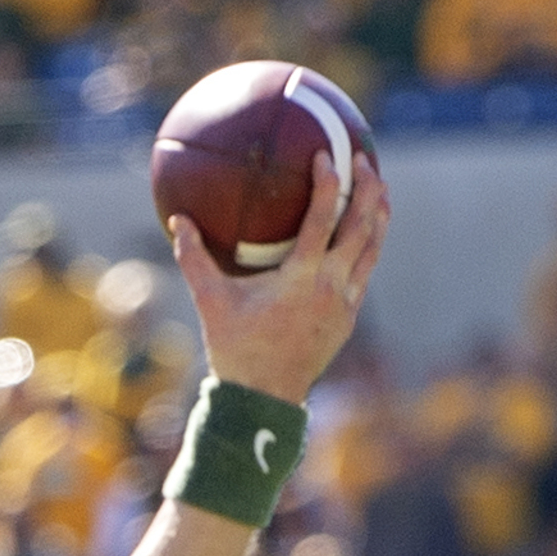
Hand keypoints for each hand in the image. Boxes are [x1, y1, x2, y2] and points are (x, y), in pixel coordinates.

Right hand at [168, 153, 387, 409]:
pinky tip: (365, 235)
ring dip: (378, 215)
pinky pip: (364, 273)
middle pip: (361, 226)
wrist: (263, 400)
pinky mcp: (348, 319)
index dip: (328, 182)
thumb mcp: (210, 302)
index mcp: (302, 278)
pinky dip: (368, 247)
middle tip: (362, 157)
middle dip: (367, 187)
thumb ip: (194, 259)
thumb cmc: (234, 349)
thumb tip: (176, 220)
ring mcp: (345, 304)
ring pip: (372, 249)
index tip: (324, 154)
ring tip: (380, 189)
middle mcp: (331, 287)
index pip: (324, 218)